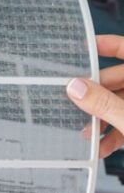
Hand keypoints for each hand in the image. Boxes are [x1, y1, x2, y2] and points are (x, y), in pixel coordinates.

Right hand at [67, 34, 123, 157]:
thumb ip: (104, 103)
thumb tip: (75, 88)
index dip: (106, 45)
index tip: (82, 47)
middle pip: (118, 80)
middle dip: (95, 95)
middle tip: (74, 102)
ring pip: (120, 104)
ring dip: (102, 119)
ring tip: (87, 133)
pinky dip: (115, 135)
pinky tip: (101, 147)